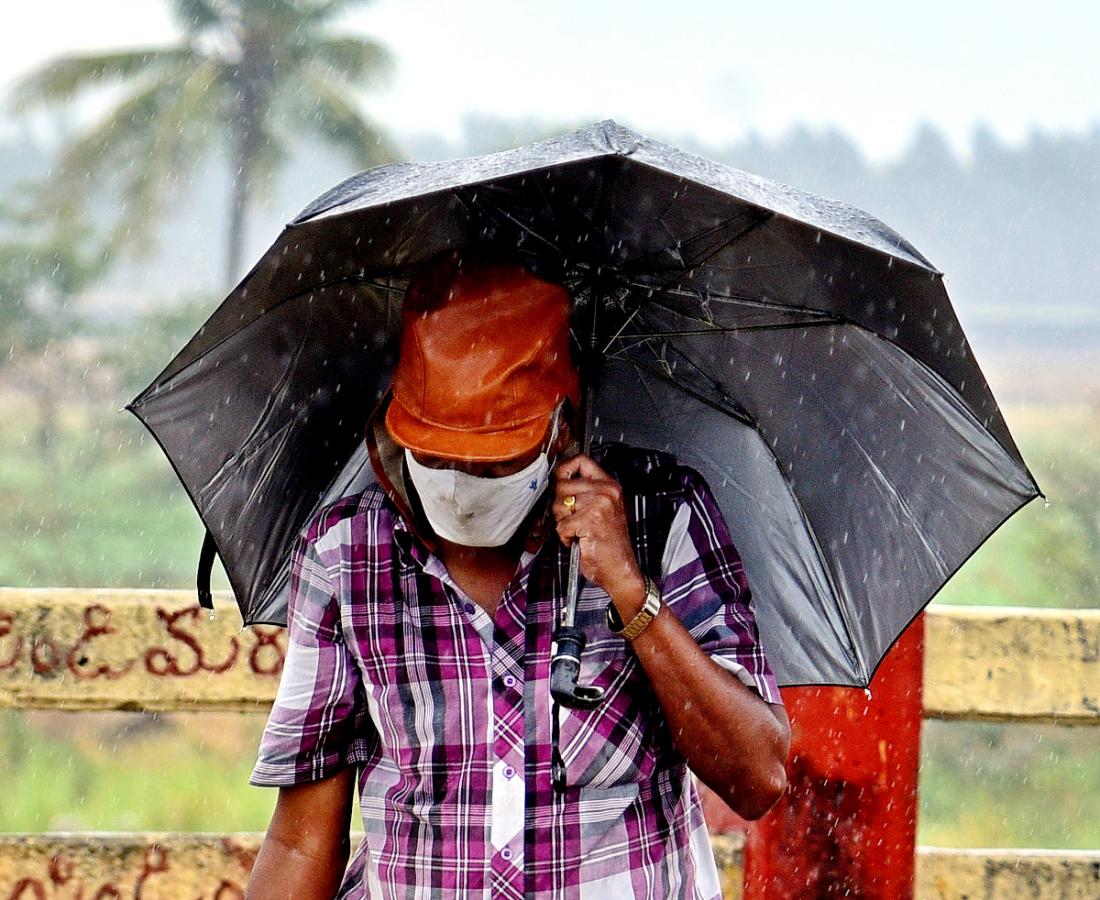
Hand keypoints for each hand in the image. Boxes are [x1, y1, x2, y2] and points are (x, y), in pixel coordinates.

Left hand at [552, 454, 645, 616]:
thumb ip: (587, 491)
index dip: (564, 468)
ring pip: (559, 505)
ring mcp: (598, 505)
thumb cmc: (610, 543)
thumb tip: (560, 479)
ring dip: (563, 522)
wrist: (621, 568)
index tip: (560, 478)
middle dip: (561, 505)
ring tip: (578, 530)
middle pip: (562, 485)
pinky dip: (565, 537)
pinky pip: (562, 525)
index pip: (581, 461)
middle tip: (573, 518)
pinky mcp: (589, 521)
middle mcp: (605, 492)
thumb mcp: (604, 509)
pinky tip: (579, 540)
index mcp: (609, 486)